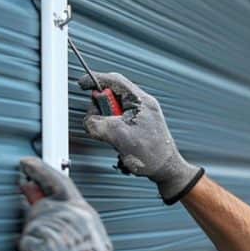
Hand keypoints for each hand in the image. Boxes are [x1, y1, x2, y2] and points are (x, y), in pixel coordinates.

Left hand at [17, 157, 138, 250]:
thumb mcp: (90, 234)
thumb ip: (69, 217)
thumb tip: (44, 203)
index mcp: (82, 210)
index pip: (58, 180)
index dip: (39, 169)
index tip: (25, 164)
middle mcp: (69, 215)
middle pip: (38, 207)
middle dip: (36, 224)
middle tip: (42, 239)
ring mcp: (56, 229)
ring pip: (30, 227)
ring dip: (34, 244)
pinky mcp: (45, 245)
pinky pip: (25, 244)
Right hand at [80, 72, 204, 204]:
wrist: (166, 170)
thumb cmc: (154, 155)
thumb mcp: (121, 138)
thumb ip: (100, 125)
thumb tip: (88, 121)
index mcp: (141, 101)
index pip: (115, 80)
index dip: (96, 80)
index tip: (83, 84)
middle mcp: (141, 105)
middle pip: (111, 96)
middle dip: (101, 109)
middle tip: (102, 123)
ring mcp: (139, 115)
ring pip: (112, 111)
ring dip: (107, 124)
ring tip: (115, 138)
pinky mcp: (136, 126)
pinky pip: (117, 122)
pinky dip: (113, 131)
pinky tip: (119, 143)